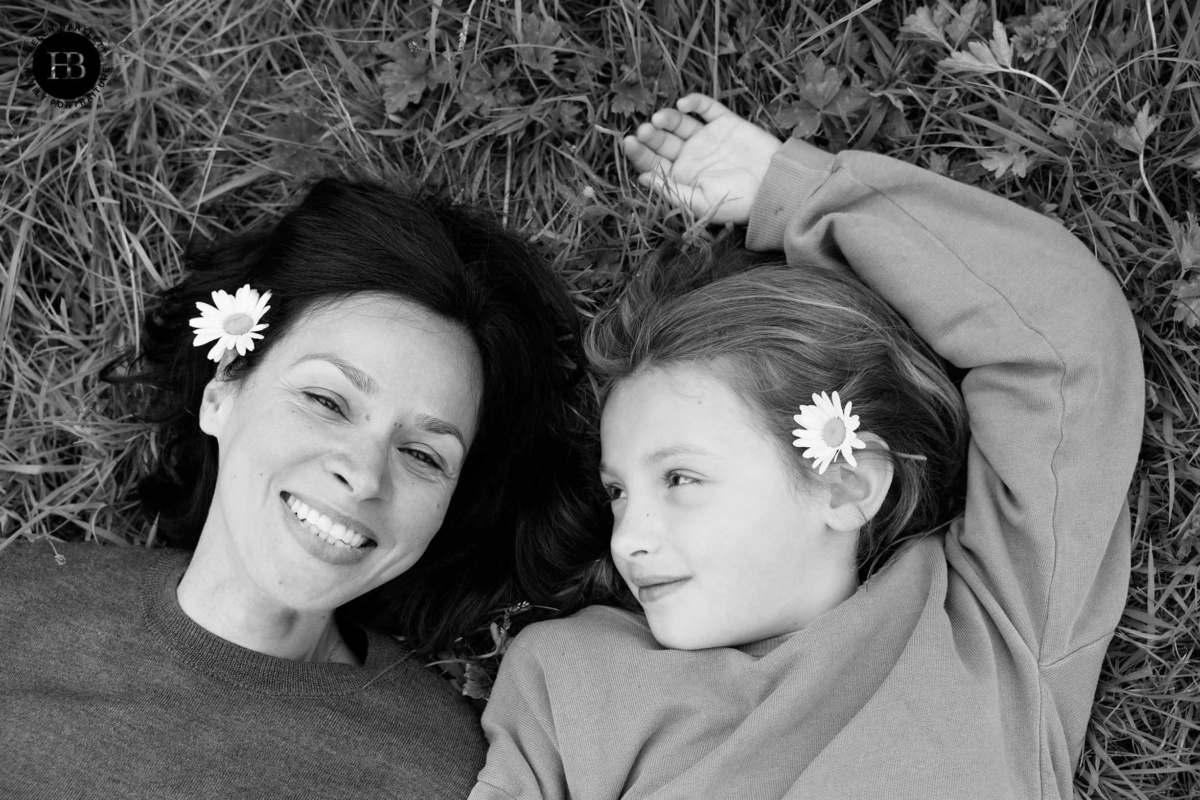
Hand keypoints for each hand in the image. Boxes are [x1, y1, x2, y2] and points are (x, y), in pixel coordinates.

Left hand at [622, 94, 783, 224]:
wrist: (775, 187)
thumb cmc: (738, 203)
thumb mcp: (700, 203)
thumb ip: (672, 191)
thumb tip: (642, 178)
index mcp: (681, 178)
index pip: (652, 163)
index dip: (639, 153)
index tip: (630, 142)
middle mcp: (690, 157)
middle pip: (662, 141)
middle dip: (651, 135)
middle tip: (645, 130)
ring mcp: (707, 138)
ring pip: (679, 123)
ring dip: (668, 118)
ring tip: (660, 119)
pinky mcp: (725, 123)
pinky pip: (706, 108)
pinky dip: (695, 103)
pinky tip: (684, 104)